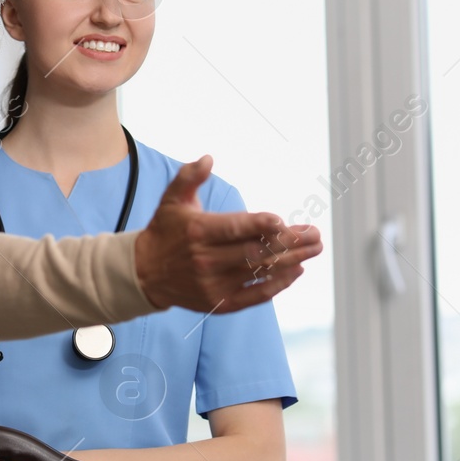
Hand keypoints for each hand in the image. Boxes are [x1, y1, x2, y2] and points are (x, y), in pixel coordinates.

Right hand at [133, 155, 321, 313]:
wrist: (145, 273)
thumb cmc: (165, 231)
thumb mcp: (172, 200)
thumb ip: (189, 177)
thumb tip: (208, 158)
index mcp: (198, 231)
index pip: (234, 228)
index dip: (259, 225)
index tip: (282, 221)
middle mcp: (206, 259)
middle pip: (256, 252)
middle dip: (289, 243)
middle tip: (314, 234)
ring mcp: (214, 283)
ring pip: (260, 272)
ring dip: (292, 260)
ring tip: (314, 248)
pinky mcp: (220, 302)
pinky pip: (255, 295)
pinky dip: (278, 284)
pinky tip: (296, 270)